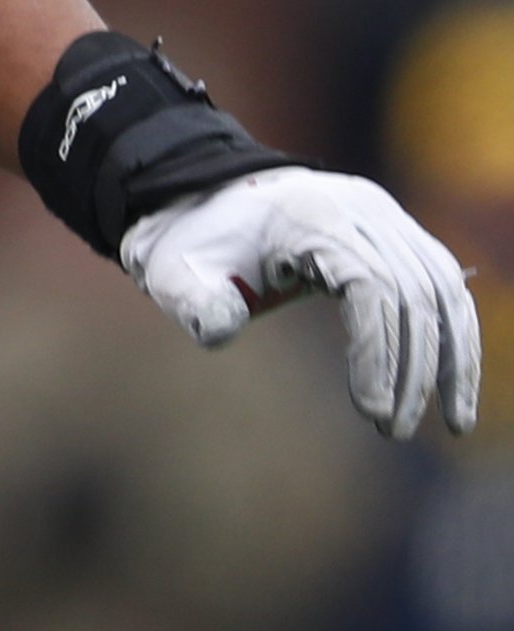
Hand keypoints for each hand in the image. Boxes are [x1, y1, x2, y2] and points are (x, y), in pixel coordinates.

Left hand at [122, 167, 480, 438]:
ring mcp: (384, 217)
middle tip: (394, 429)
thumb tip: (219, 329)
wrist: (203, 200)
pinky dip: (455, 336)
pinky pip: (442, 285)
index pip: (370, 286)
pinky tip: (454, 388)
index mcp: (314, 215)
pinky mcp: (396, 233)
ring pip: (443, 290)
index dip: (379, 352)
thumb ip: (195, 302)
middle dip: (412, 368)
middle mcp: (362, 208)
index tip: (371, 411)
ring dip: (452, 358)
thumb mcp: (176, 272)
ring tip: (451, 424)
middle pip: (413, 292)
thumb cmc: (192, 243)